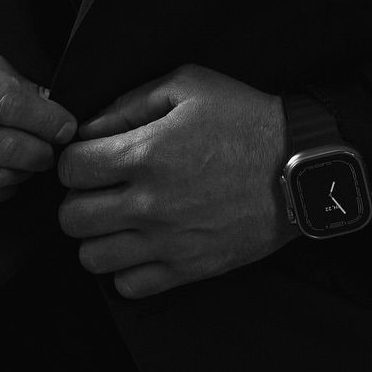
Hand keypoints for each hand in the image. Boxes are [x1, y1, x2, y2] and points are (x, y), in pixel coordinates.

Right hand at [0, 29, 76, 208]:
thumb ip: (6, 79)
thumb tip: (48, 109)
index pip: (6, 102)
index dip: (46, 120)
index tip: (66, 126)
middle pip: (1, 147)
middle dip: (40, 153)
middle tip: (53, 149)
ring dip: (22, 175)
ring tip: (32, 163)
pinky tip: (7, 179)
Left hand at [56, 64, 295, 299]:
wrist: (301, 167)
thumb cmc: (247, 120)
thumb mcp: (188, 86)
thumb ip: (130, 103)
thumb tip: (90, 129)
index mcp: (145, 154)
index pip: (69, 168)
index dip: (74, 160)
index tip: (90, 157)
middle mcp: (149, 203)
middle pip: (71, 218)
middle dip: (78, 199)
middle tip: (100, 189)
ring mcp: (168, 241)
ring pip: (92, 257)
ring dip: (97, 237)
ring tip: (118, 219)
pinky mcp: (189, 268)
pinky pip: (129, 285)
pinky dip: (126, 268)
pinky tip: (142, 244)